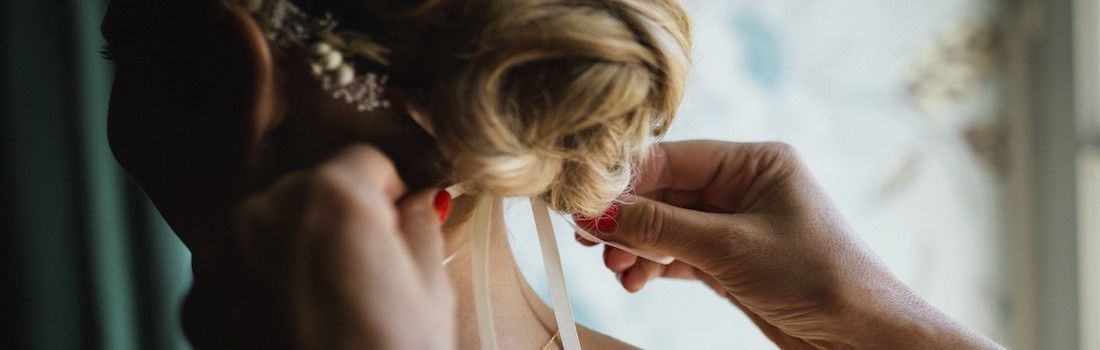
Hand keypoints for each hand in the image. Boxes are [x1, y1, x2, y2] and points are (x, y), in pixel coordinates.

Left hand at [182, 145, 454, 348]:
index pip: (365, 160)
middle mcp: (264, 210)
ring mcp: (221, 254)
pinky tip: (290, 323)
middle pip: (310, 190)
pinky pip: (234, 271)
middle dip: (336, 220)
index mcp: (332, 194)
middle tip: (363, 275)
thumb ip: (420, 224)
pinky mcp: (197, 298)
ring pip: (267, 228)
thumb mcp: (431, 287)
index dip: (388, 194)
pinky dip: (257, 287)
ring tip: (324, 304)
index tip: (395, 224)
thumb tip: (419, 202)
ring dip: (292, 249)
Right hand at [578, 140, 999, 348]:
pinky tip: (634, 279)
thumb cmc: (818, 278)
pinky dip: (654, 266)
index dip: (625, 180)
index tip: (584, 202)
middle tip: (590, 238)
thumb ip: (659, 229)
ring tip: (615, 267)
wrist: (862, 337)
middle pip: (665, 193)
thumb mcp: (730, 248)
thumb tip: (599, 213)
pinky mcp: (732, 261)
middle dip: (627, 218)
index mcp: (756, 163)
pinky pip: (679, 254)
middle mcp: (745, 188)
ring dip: (637, 247)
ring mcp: (737, 225)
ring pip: (667, 227)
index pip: (672, 159)